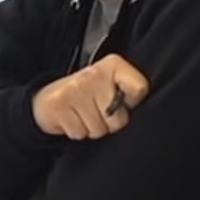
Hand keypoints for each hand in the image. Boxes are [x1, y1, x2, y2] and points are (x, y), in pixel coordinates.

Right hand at [31, 54, 149, 139]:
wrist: (48, 98)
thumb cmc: (87, 95)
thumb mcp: (110, 86)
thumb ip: (129, 94)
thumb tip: (151, 116)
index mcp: (113, 65)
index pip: (140, 89)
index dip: (131, 104)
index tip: (121, 103)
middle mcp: (95, 73)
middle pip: (118, 120)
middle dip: (108, 124)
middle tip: (96, 112)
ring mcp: (76, 88)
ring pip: (98, 130)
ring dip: (91, 129)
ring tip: (82, 115)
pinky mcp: (59, 104)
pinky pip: (80, 134)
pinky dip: (77, 132)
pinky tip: (72, 119)